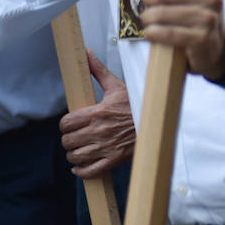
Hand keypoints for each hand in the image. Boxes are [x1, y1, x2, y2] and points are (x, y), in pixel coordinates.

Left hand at [58, 50, 135, 178]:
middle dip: (70, 138)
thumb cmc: (137, 103)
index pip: (66, 123)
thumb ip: (98, 70)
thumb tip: (86, 52)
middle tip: (77, 135)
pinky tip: (82, 163)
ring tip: (81, 148)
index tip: (72, 123)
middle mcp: (98, 131)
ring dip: (75, 153)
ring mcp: (105, 148)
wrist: (158, 121)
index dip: (66, 124)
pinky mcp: (112, 161)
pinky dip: (81, 170)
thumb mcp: (117, 86)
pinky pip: (88, 171)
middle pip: (67, 141)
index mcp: (97, 112)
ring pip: (74, 156)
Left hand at [139, 0, 224, 79]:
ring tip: (148, 20)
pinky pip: (167, 33)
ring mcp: (209, 18)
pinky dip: (153, 33)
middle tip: (148, 4)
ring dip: (148, 18)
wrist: (215, 45)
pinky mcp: (202, 38)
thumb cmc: (197, 12)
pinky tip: (151, 33)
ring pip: (162, 13)